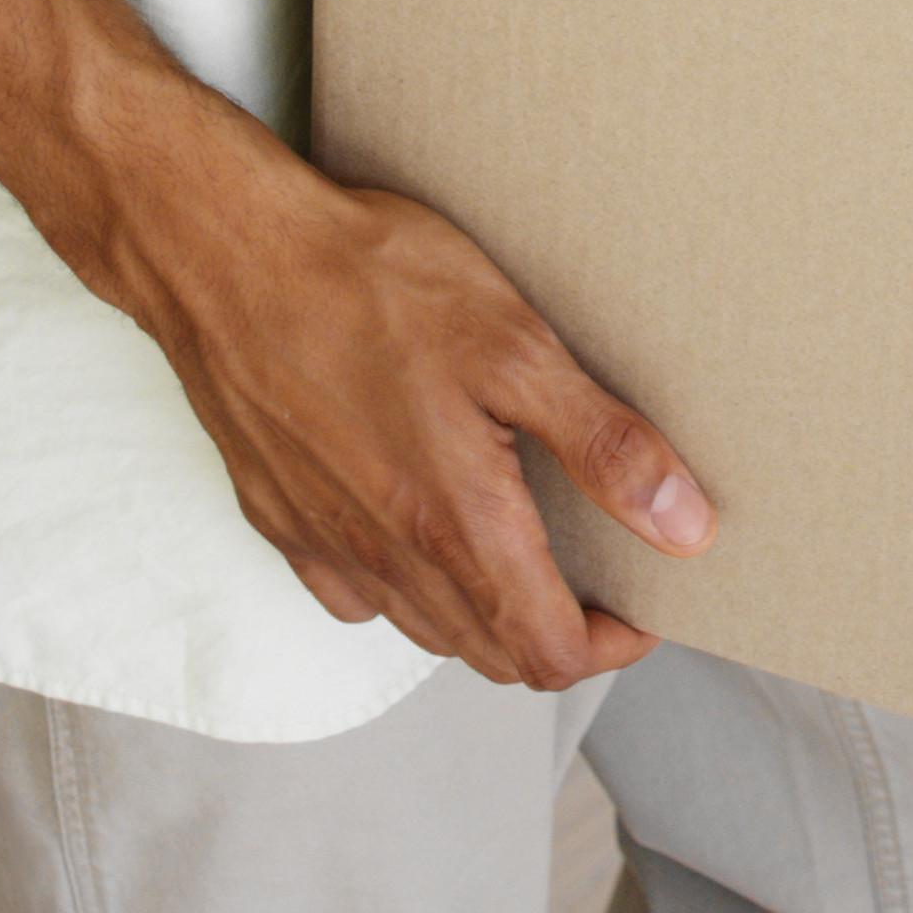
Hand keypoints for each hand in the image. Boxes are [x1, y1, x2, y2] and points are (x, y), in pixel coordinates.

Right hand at [112, 119, 712, 692]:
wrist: (227, 258)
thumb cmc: (372, 286)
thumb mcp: (517, 347)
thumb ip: (603, 446)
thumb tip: (685, 527)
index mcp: (456, 527)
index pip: (549, 654)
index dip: (612, 641)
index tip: (645, 598)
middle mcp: (387, 560)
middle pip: (493, 655)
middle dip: (558, 631)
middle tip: (600, 568)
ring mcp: (325, 546)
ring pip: (426, 630)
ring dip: (487, 612)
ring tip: (526, 542)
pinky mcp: (279, 520)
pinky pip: (356, 594)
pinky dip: (406, 585)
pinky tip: (423, 522)